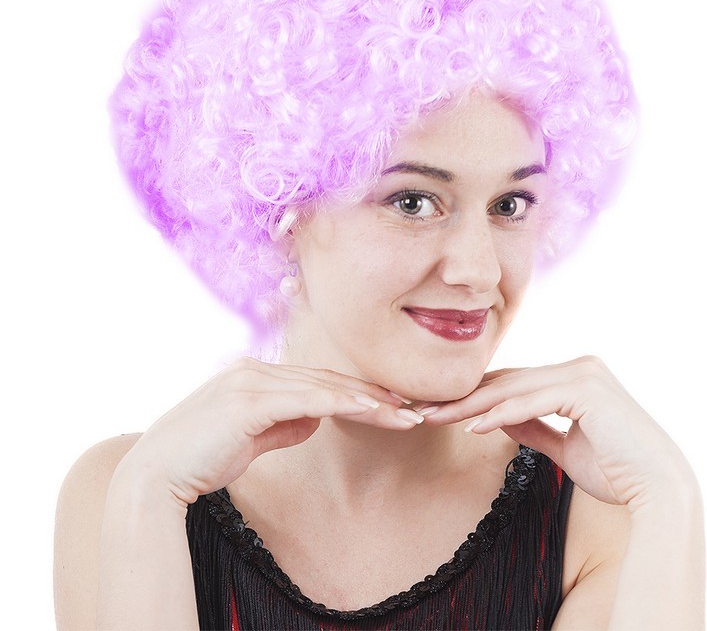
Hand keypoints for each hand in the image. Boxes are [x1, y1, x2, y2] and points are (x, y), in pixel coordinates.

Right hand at [119, 357, 421, 504]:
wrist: (155, 477)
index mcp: (253, 376)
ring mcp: (251, 381)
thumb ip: (283, 425)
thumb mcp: (251, 439)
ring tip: (405, 413)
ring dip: (368, 400)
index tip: (389, 404)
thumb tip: (316, 419)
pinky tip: (373, 410)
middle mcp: (254, 370)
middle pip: (326, 380)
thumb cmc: (200, 460)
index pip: (315, 381)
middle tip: (411, 406)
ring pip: (323, 386)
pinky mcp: (249, 400)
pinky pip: (308, 399)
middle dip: (371, 394)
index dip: (354, 392)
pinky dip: (344, 403)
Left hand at [423, 356, 693, 509]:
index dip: (477, 397)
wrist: (659, 490)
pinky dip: (500, 414)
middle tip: (425, 408)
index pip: (514, 383)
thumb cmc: (617, 471)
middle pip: (508, 381)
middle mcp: (579, 367)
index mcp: (575, 376)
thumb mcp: (563, 446)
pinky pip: (532, 402)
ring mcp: (583, 374)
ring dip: (471, 405)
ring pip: (513, 388)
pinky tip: (472, 426)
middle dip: (464, 397)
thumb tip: (496, 417)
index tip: (442, 410)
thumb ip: (533, 428)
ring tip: (436, 416)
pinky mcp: (585, 389)